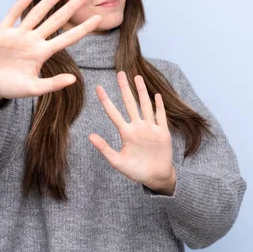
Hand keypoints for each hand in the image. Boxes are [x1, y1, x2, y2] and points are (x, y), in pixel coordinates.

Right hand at [0, 0, 101, 99]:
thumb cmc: (11, 87)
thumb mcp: (32, 89)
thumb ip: (52, 84)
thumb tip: (74, 80)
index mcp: (42, 53)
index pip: (68, 38)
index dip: (83, 28)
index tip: (99, 19)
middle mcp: (33, 40)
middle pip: (56, 20)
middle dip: (71, 7)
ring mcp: (18, 35)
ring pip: (36, 14)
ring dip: (49, 1)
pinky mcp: (1, 32)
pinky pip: (12, 16)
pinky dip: (20, 6)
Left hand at [89, 71, 176, 193]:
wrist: (156, 178)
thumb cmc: (136, 171)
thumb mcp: (117, 162)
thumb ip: (104, 148)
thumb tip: (90, 136)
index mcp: (126, 133)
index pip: (113, 113)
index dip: (106, 100)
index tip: (98, 87)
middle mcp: (137, 127)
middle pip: (130, 103)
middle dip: (125, 88)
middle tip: (120, 73)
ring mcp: (150, 128)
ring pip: (145, 105)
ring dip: (142, 91)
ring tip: (137, 77)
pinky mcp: (163, 133)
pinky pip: (160, 116)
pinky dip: (159, 106)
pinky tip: (156, 95)